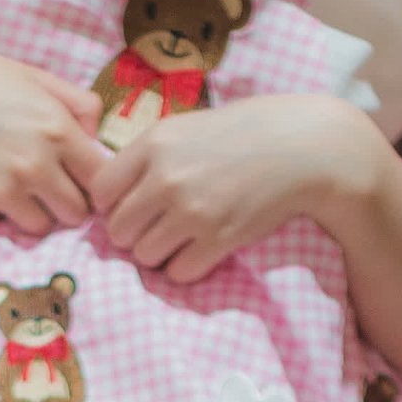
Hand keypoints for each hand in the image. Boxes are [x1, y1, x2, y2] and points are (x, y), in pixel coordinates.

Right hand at [0, 36, 111, 234]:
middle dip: (66, 203)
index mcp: (57, 130)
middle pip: (76, 214)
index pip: (101, 180)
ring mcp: (3, 190)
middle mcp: (35, 165)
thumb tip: (96, 136)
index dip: (93, 182)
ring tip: (12, 185)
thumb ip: (76, 103)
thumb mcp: (33, 76)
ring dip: (32, 212)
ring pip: (40, 227)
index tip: (81, 179)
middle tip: (48, 188)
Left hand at [90, 94, 382, 284]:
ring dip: (159, 253)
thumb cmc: (243, 133)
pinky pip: (178, 273)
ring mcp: (191, 211)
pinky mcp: (218, 239)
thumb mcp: (185, 128)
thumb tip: (109, 195)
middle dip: (134, 233)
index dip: (112, 204)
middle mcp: (165, 178)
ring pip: (144, 256)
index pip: (100, 191)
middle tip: (158, 226)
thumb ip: (147, 156)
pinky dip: (187, 267)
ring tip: (182, 237)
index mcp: (153, 144)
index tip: (132, 204)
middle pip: (118, 230)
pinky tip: (203, 248)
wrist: (302, 148)